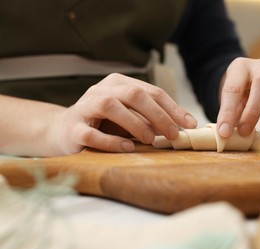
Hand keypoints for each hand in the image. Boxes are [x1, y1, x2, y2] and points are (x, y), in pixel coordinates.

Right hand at [52, 73, 196, 153]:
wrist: (62, 132)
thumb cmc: (103, 124)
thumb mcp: (129, 117)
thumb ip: (149, 119)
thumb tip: (180, 128)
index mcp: (118, 83)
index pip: (151, 91)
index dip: (173, 107)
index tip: (190, 123)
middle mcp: (101, 89)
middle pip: (134, 94)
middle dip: (158, 114)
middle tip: (173, 134)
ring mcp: (85, 107)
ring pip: (111, 105)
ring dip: (135, 123)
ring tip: (150, 139)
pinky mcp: (73, 128)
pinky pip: (92, 133)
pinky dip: (112, 141)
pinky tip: (127, 147)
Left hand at [217, 58, 259, 137]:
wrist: (257, 83)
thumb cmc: (243, 96)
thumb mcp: (233, 102)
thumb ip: (231, 115)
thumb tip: (227, 134)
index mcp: (240, 68)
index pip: (232, 88)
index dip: (227, 112)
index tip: (224, 132)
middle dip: (253, 109)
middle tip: (245, 131)